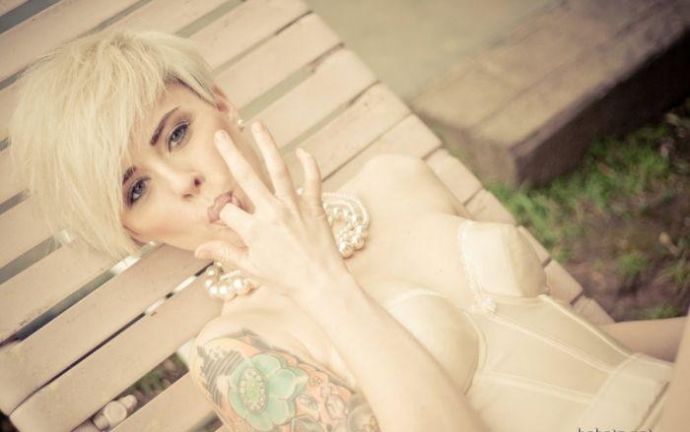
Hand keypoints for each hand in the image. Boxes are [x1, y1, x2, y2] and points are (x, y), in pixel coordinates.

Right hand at [194, 121, 349, 299]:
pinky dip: (309, 164)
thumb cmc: (286, 280)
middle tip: (220, 135)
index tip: (226, 217)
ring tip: (258, 125)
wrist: (321, 285)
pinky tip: (301, 150)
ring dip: (267, 145)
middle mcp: (271, 213)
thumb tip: (198, 248)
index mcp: (253, 230)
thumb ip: (225, 253)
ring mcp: (294, 207)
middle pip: (246, 176)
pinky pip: (313, 180)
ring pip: (278, 169)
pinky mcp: (315, 207)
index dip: (222, 212)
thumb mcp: (251, 268)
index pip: (227, 210)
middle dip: (230, 153)